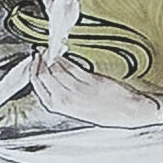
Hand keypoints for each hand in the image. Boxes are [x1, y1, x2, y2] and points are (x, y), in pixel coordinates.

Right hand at [34, 44, 162, 125]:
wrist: (128, 111)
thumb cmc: (108, 112)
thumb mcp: (81, 108)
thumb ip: (67, 95)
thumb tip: (57, 79)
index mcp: (64, 108)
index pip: (40, 88)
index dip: (34, 72)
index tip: (35, 62)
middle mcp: (68, 100)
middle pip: (44, 78)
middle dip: (40, 62)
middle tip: (40, 52)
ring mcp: (79, 91)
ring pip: (56, 71)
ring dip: (50, 57)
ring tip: (49, 50)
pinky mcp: (90, 81)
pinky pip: (72, 67)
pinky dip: (65, 59)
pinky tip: (63, 54)